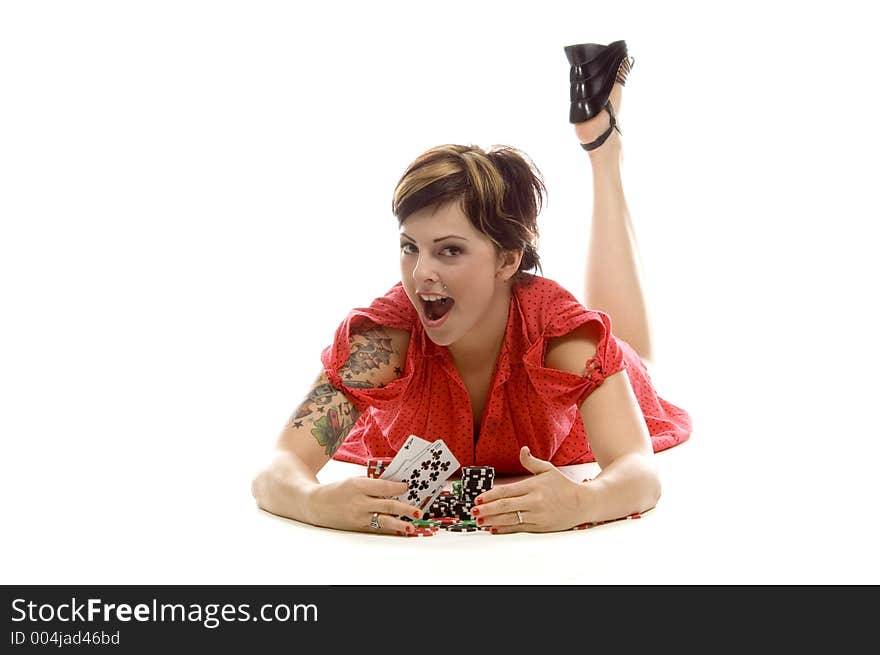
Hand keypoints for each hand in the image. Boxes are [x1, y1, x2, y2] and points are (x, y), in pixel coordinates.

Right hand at [308, 476, 422, 535]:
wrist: (316, 504)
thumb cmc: (338, 490)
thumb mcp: (353, 481)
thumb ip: (372, 484)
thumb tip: (394, 487)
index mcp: (358, 485)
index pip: (383, 487)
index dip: (398, 488)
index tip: (408, 487)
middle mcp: (359, 502)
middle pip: (387, 505)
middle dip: (405, 509)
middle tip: (418, 511)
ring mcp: (358, 516)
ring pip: (383, 520)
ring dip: (399, 524)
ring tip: (411, 527)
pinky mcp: (357, 527)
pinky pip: (377, 527)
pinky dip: (389, 528)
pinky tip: (399, 530)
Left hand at [470, 446, 587, 532]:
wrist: (582, 503)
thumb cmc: (563, 486)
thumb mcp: (548, 469)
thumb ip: (531, 461)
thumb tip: (522, 450)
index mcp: (533, 486)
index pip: (506, 491)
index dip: (489, 496)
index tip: (478, 499)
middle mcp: (533, 501)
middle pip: (504, 506)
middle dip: (486, 509)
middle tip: (473, 512)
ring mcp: (536, 516)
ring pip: (509, 519)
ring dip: (492, 520)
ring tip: (479, 521)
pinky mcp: (539, 527)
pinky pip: (518, 528)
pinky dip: (504, 529)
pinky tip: (494, 528)